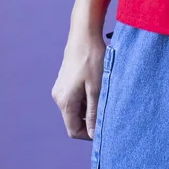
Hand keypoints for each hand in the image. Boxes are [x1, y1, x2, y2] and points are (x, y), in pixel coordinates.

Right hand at [52, 0, 118, 139]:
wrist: (84, 34)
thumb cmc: (92, 60)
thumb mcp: (97, 89)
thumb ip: (95, 113)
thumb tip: (94, 134)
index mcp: (65, 101)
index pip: (74, 130)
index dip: (90, 134)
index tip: (106, 128)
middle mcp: (58, 96)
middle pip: (74, 121)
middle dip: (91, 121)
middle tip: (109, 111)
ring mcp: (60, 88)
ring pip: (76, 109)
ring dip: (91, 109)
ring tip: (105, 96)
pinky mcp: (65, 81)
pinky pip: (75, 99)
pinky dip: (87, 99)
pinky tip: (99, 87)